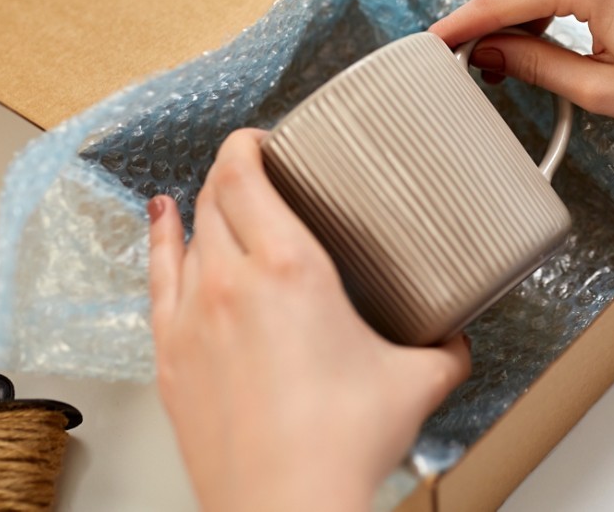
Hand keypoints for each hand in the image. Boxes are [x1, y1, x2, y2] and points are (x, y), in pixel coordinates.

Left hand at [148, 129, 470, 511]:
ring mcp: (192, 320)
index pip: (246, 176)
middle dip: (233, 171)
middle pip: (216, 197)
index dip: (249, 144)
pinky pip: (156, 281)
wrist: (286, 505)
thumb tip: (457, 340)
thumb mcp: (417, 382)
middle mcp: (231, 283)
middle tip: (256, 167)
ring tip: (211, 190)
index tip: (265, 139)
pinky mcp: (171, 359)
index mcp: (291, 269)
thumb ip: (445, 349)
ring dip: (200, 205)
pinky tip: (161, 231)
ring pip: (185, 234)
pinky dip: (159, 244)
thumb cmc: (340, 446)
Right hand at [430, 0, 613, 141]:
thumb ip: (534, 65)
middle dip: (482, 19)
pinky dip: (538, 2)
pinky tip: (527, 35)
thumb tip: (488, 53)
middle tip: (456, 58)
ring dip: (509, 11)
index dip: (462, 24)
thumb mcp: (599, 89)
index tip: (431, 44)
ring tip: (491, 55)